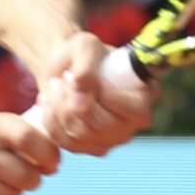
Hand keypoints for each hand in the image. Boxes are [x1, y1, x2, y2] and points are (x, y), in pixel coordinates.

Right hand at [0, 107, 60, 194]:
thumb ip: (10, 129)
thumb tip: (50, 149)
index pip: (29, 139)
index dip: (49, 155)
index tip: (53, 163)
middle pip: (25, 175)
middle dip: (34, 179)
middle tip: (31, 175)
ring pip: (11, 194)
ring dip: (15, 191)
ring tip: (7, 182)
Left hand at [36, 32, 154, 155]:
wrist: (66, 68)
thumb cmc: (82, 54)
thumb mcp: (84, 46)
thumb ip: (86, 65)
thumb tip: (80, 100)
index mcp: (147, 95)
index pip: (134, 110)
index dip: (104, 95)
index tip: (79, 74)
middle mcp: (135, 123)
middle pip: (103, 126)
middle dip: (74, 100)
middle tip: (62, 78)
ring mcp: (113, 139)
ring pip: (81, 134)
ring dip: (59, 107)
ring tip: (55, 85)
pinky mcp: (90, 148)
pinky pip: (66, 143)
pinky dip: (50, 120)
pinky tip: (47, 101)